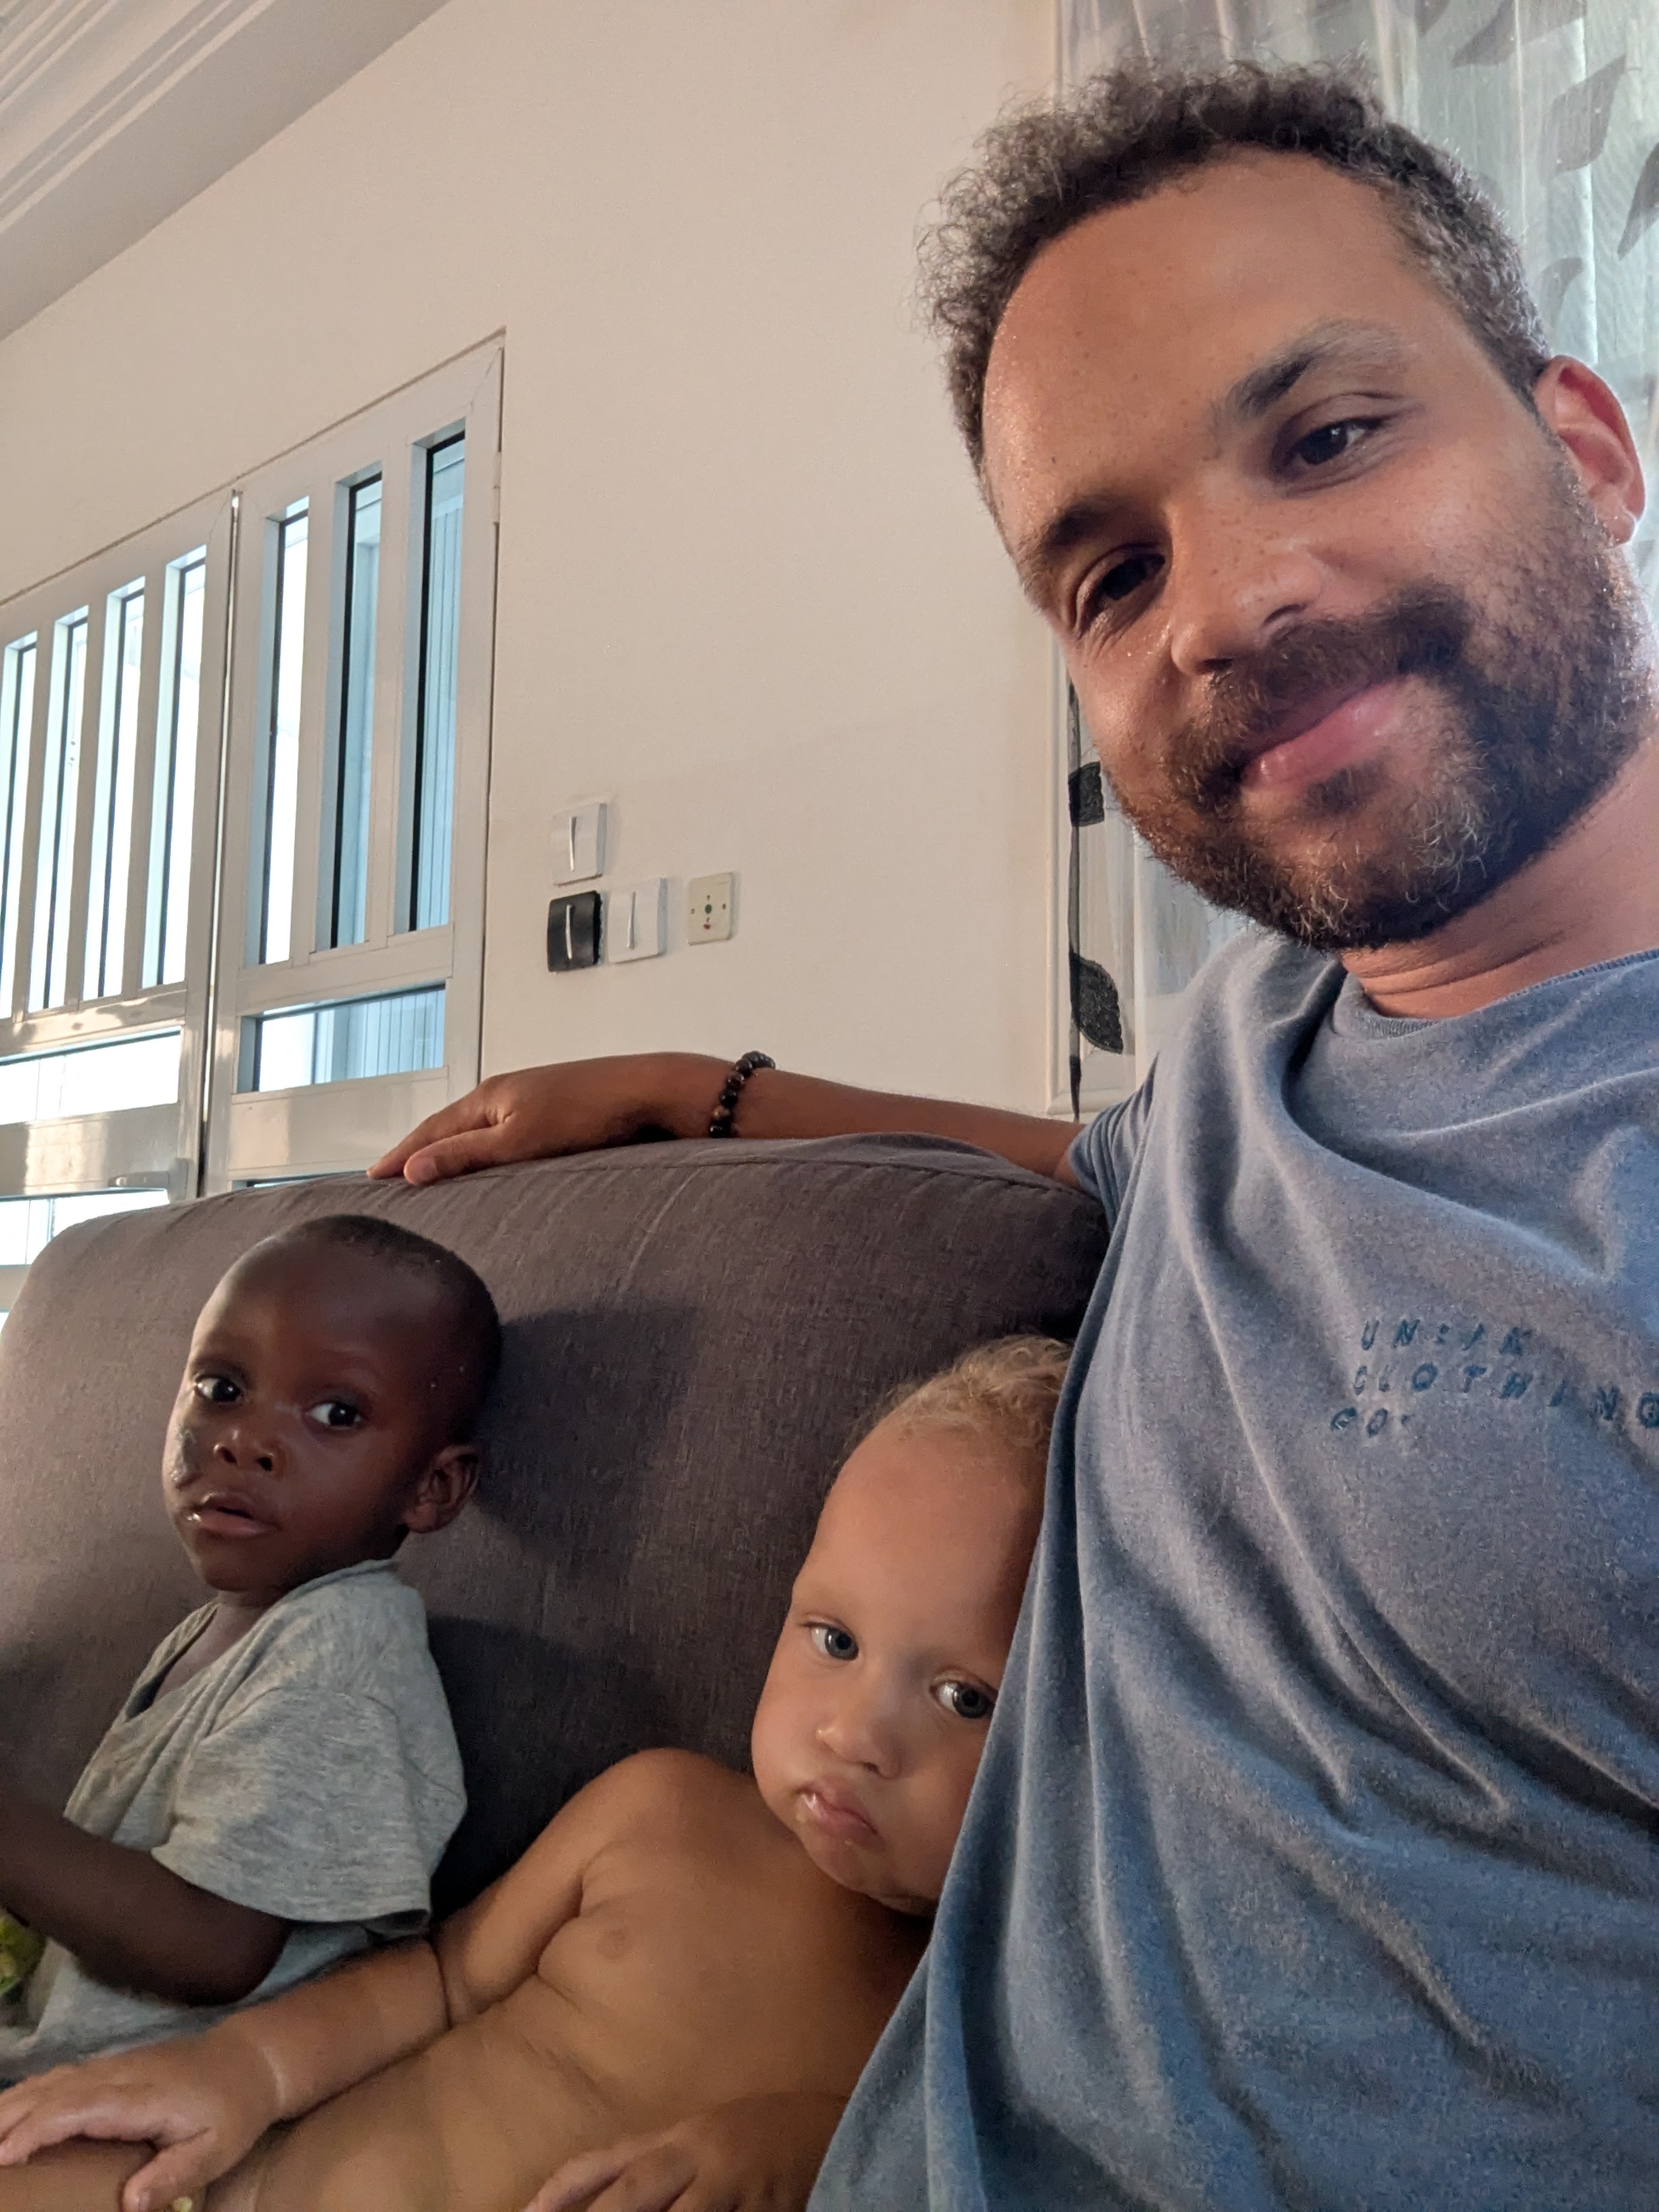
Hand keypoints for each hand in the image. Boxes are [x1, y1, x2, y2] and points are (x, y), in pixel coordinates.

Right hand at [0, 2032, 280, 2211]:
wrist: (252, 2061)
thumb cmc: (234, 2111)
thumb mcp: (217, 2149)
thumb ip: (174, 2175)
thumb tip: (129, 2203)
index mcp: (142, 2097)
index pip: (78, 2109)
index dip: (37, 2130)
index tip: (4, 2157)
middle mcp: (121, 2075)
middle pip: (54, 2091)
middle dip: (9, 2118)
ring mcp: (116, 2066)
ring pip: (53, 2080)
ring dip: (14, 2103)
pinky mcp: (114, 2068)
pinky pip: (63, 2077)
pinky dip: (31, 2092)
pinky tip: (11, 2109)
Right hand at [368, 1056, 724, 1185]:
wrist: (650, 1093)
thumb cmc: (588, 1114)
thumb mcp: (518, 1141)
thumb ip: (465, 1156)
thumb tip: (411, 1171)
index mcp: (488, 1097)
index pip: (430, 1131)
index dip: (401, 1155)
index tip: (372, 1176)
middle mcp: (505, 1092)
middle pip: (449, 1126)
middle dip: (418, 1149)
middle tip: (389, 1173)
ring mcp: (531, 1099)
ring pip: (477, 1128)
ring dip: (450, 1148)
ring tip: (430, 1169)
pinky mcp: (556, 1110)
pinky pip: (504, 1131)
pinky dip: (483, 1148)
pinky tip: (490, 1160)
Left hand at [522, 2093, 845, 2211]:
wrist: (838, 2129)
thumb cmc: (757, 2140)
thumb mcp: (698, 2144)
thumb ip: (646, 2165)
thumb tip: (572, 2198)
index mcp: (678, 2139)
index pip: (606, 2164)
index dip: (563, 2193)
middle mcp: (700, 2158)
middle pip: (634, 2196)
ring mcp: (735, 2188)